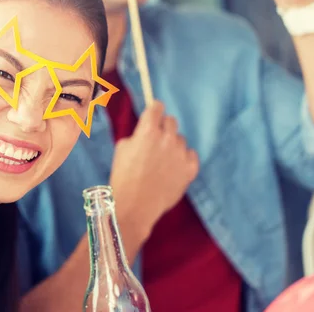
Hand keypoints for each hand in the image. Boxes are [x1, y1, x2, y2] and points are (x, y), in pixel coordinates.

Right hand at [110, 101, 198, 239]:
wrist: (135, 205)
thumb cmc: (124, 177)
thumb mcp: (122, 149)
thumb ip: (137, 135)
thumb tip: (146, 130)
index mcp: (148, 131)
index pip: (157, 107)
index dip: (154, 110)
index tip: (154, 114)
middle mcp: (167, 139)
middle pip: (171, 121)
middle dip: (163, 128)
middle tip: (156, 141)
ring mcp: (180, 153)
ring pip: (181, 140)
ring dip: (172, 146)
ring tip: (162, 162)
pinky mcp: (190, 168)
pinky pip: (191, 154)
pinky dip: (183, 159)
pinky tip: (173, 169)